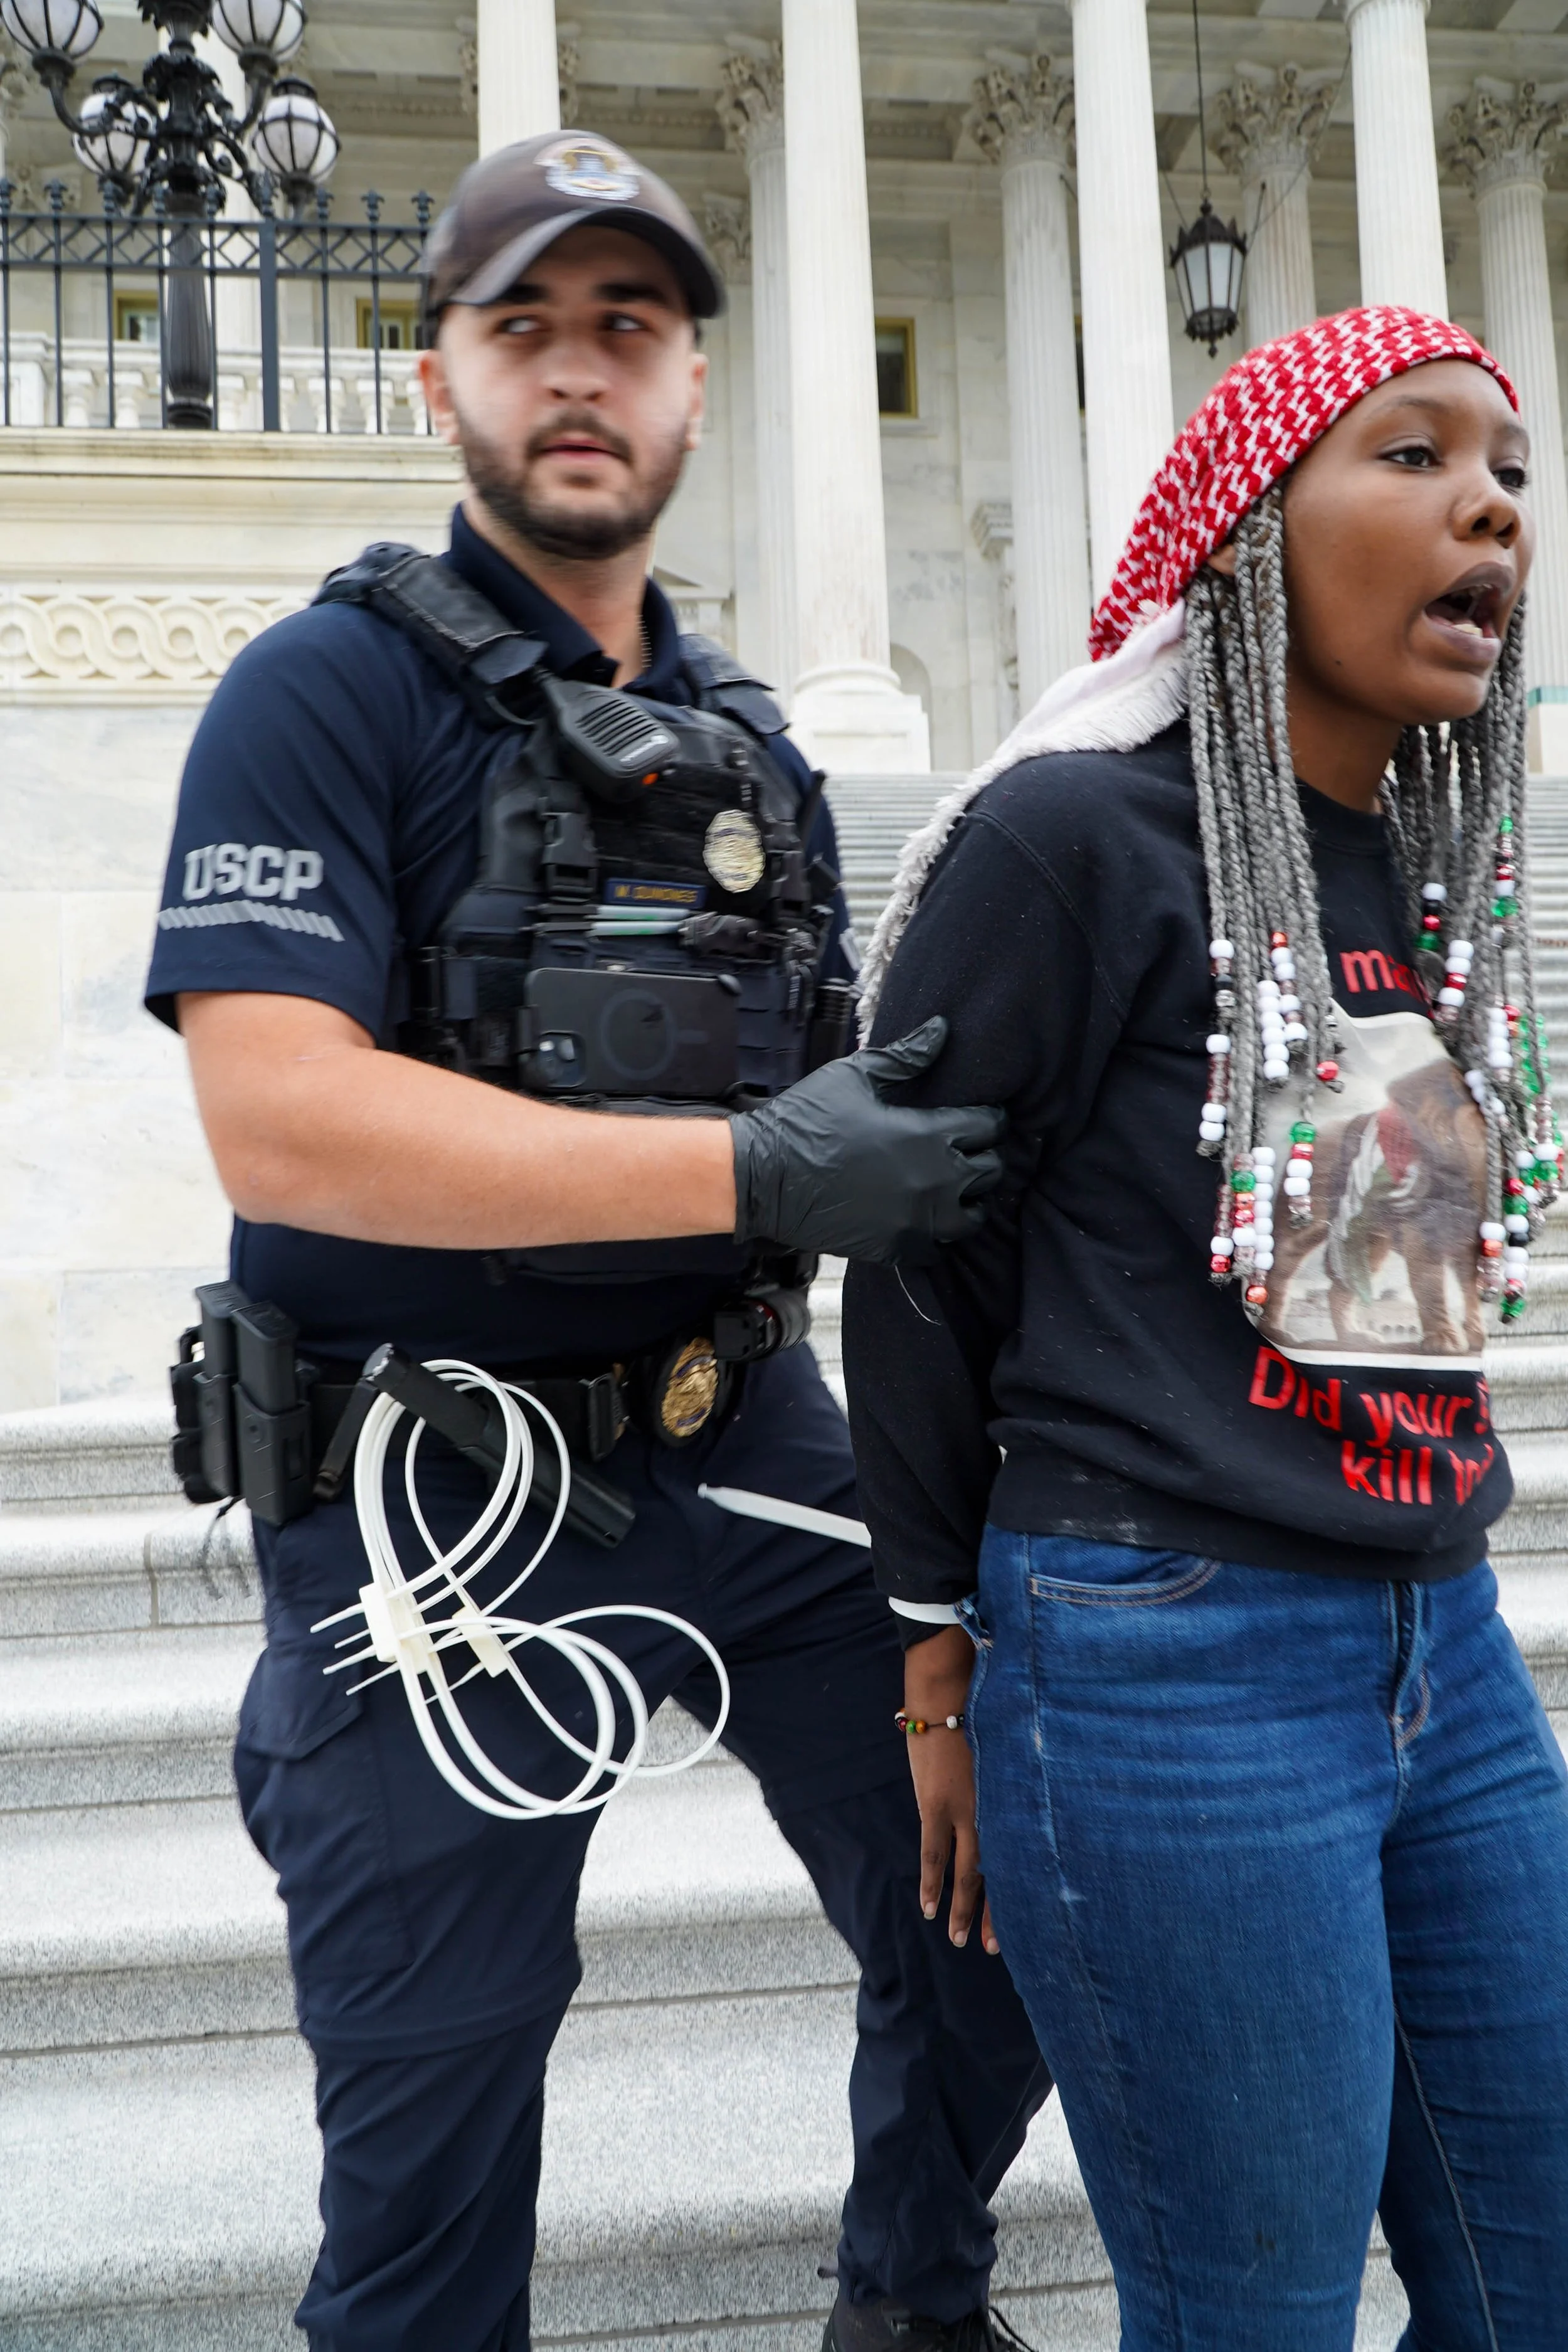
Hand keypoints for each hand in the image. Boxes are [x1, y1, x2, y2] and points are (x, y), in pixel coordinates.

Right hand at [729, 1015, 1003, 1265]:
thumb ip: (907, 1057)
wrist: (764, 1177)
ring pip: (974, 1216)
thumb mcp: (857, 1076)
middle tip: (965, 1150)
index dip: (990, 1118)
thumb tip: (941, 1030)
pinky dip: (938, 1235)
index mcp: (929, 1134)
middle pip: (991, 1171)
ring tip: (952, 1188)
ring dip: (969, 1199)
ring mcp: (917, 1220)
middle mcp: (934, 1181)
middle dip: (984, 1157)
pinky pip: (940, 1248)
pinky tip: (924, 1218)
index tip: (980, 1118)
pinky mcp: (896, 1248)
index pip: (990, 1127)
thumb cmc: (807, 1121)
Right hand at [904, 1623, 997, 1954]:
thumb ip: (1013, 1776)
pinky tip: (930, 1909)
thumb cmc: (981, 1711)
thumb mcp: (1007, 1749)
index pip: (1022, 1856)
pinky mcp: (936, 1805)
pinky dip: (931, 1884)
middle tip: (996, 1949)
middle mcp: (995, 1812)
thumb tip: (1022, 1790)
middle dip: (997, 1914)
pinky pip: (933, 1854)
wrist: (951, 1692)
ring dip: (964, 1909)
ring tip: (960, 1940)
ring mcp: (964, 1812)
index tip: (1029, 1921)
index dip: (1023, 1891)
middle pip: (999, 1874)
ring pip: (966, 1873)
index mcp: (1014, 1801)